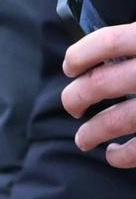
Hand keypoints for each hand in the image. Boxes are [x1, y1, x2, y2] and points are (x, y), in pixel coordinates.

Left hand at [62, 25, 135, 165]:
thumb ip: (134, 45)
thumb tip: (105, 55)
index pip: (107, 42)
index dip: (80, 56)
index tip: (70, 67)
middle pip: (100, 84)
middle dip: (76, 98)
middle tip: (73, 107)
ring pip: (115, 121)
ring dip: (91, 133)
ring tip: (84, 139)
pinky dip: (122, 156)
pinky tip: (114, 154)